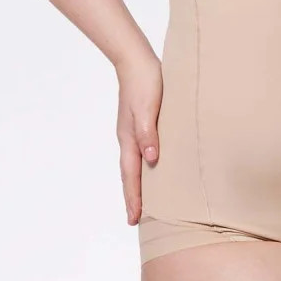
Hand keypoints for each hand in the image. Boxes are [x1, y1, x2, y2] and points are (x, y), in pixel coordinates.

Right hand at [115, 49, 162, 225]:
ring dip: (137, 185)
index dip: (133, 198)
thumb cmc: (145, 82)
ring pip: (134, 165)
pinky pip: (140, 153)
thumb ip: (149, 133)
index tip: (133, 219)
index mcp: (129, 139)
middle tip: (134, 219)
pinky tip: (151, 169)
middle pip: (129, 175)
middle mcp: (129, 139)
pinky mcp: (140, 125)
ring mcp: (132, 132)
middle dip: (132, 198)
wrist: (136, 60)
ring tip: (143, 201)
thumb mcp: (148, 108)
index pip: (131, 176)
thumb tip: (151, 159)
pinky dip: (143, 168)